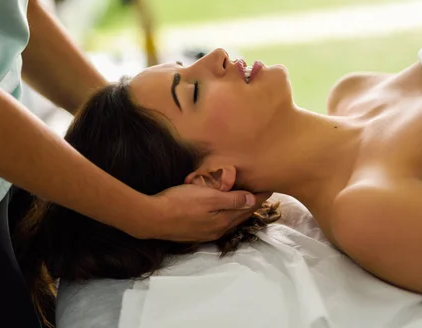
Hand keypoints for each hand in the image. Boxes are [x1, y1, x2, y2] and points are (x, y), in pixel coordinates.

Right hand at [132, 184, 271, 241]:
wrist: (151, 218)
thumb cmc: (179, 203)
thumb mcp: (209, 197)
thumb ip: (232, 200)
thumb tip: (254, 201)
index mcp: (224, 220)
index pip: (248, 207)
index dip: (259, 197)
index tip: (270, 189)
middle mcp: (217, 230)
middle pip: (240, 216)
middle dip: (251, 205)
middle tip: (261, 194)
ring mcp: (205, 233)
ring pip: (228, 220)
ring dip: (238, 211)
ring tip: (246, 202)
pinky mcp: (194, 232)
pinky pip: (217, 222)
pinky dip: (224, 215)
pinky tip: (221, 211)